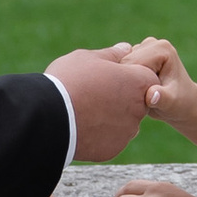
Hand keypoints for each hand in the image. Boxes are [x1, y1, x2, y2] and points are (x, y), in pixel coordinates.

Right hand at [47, 45, 161, 161]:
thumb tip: (126, 48)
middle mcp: (139, 109)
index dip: (129, 75)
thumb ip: (112, 54)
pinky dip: (99, 133)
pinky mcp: (113, 149)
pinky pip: (110, 139)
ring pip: (124, 122)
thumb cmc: (70, 80)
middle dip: (120, 97)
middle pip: (136, 101)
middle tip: (94, 93)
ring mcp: (127, 131)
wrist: (49, 116)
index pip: (147, 77)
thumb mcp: (88, 58)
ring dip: (111, 116)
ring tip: (86, 110)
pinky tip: (82, 125)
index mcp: (138, 82)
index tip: (110, 76)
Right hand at [119, 38, 196, 136]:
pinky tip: (131, 91)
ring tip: (137, 95)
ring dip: (123, 82)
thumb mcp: (172, 104)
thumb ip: (162, 98)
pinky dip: (122, 80)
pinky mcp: (136, 55)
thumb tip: (151, 96)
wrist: (182, 103)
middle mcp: (151, 43)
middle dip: (126, 82)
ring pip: (118, 65)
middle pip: (122, 62)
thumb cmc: (179, 104)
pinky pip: (118, 68)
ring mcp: (142, 47)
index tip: (141, 99)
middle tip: (139, 98)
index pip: (131, 64)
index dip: (130, 83)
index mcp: (161, 48)